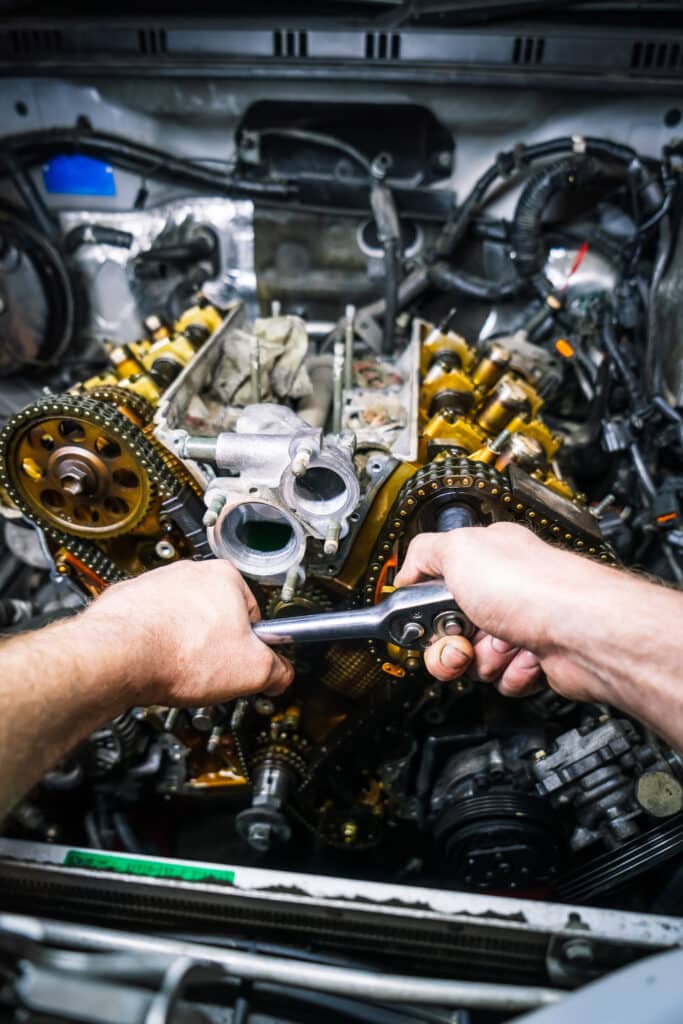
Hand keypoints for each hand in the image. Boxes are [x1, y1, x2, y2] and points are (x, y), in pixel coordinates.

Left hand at [84, 559, 292, 706]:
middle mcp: (189, 573)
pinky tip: (155, 664)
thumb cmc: (178, 654)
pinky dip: (153, 644)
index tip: (245, 661)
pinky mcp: (127, 601)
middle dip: (215, 643)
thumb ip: (276, 671)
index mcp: (225, 578)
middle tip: (211, 670)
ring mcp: (155, 584)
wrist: (116, 658)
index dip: (251, 644)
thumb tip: (280, 674)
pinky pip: (150, 626)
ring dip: (183, 644)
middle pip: (216, 614)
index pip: (254, 612)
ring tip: (180, 670)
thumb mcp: (251, 671)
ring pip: (181, 620)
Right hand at [394, 522, 596, 699]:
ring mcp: (523, 625)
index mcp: (486, 556)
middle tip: (461, 639)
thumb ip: (422, 554)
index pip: (437, 584)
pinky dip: (511, 675)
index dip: (425, 607)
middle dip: (450, 643)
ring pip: (476, 660)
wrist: (583, 632)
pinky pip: (505, 679)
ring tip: (504, 645)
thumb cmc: (534, 586)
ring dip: (483, 660)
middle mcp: (506, 589)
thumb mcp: (458, 549)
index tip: (420, 619)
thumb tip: (405, 572)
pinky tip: (526, 658)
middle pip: (452, 629)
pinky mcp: (538, 659)